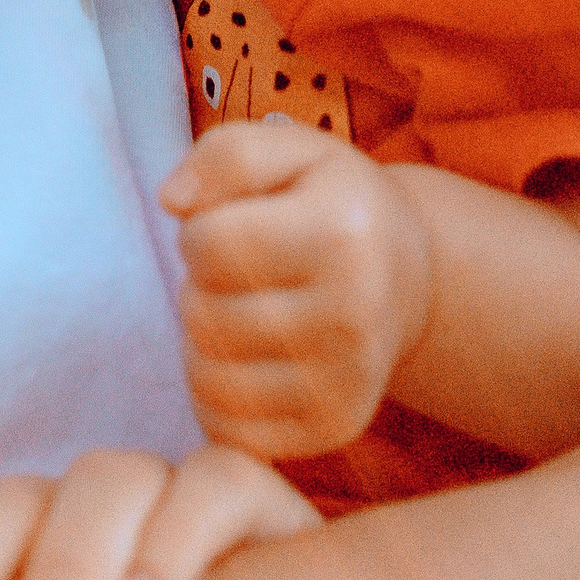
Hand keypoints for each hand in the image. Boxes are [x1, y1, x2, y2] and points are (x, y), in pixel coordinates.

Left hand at [161, 120, 434, 458]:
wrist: (408, 277)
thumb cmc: (333, 204)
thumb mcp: (291, 150)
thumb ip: (225, 155)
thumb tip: (171, 202)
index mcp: (340, 234)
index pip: (207, 244)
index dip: (199, 231)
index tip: (230, 227)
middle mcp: (351, 316)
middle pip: (203, 315)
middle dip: (199, 288)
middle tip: (237, 275)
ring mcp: (345, 383)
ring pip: (208, 378)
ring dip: (202, 343)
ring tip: (238, 312)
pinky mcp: (334, 429)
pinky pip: (228, 429)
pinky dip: (215, 397)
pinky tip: (243, 360)